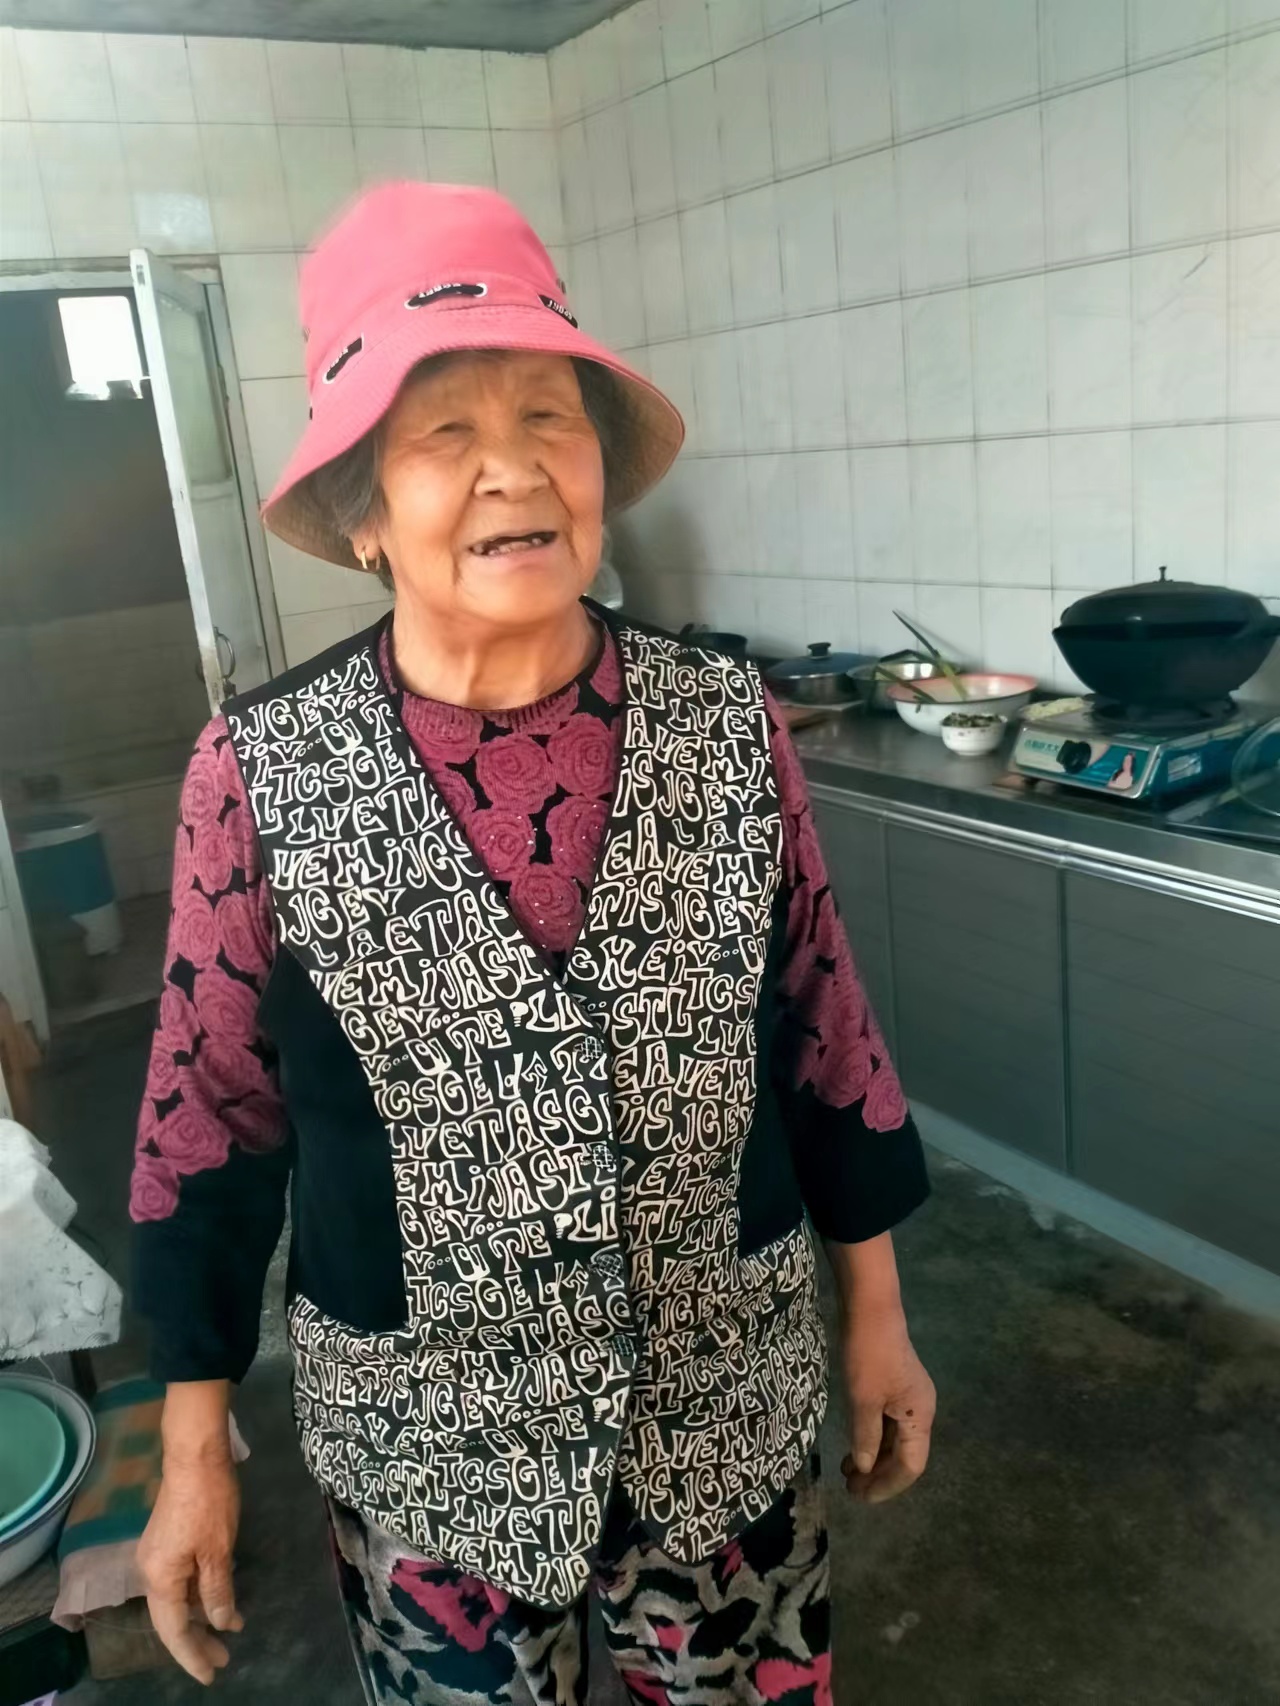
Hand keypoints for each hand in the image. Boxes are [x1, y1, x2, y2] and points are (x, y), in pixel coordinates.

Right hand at [138, 1457, 242, 1684]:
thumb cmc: (208, 1502)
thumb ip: (217, 1592)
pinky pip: (180, 1581)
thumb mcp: (219, 1550)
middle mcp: (150, 1572)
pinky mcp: (167, 1542)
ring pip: (177, 1600)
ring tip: (227, 1634)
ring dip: (201, 1618)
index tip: (212, 1674)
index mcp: (159, 1579)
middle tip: (223, 1660)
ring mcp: (156, 1556)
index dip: (193, 1655)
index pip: (174, 1631)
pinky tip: (218, 1599)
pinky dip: (199, 1595)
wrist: (194, 1455)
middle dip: (198, 1642)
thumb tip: (221, 1624)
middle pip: (172, 1619)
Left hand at [839, 1304, 935, 1504]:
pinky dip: (873, 1439)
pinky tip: (854, 1446)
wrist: (870, 1309)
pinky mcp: (897, 1388)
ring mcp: (910, 1399)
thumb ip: (865, 1438)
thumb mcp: (862, 1400)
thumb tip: (865, 1469)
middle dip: (880, 1475)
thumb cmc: (867, 1354)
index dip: (887, 1485)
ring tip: (848, 1472)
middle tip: (850, 1488)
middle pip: (906, 1456)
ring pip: (896, 1441)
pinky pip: (890, 1425)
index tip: (861, 1496)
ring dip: (874, 1459)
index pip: (910, 1466)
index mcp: (920, 1417)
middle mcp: (922, 1411)